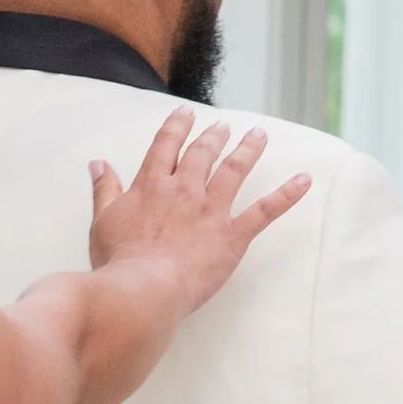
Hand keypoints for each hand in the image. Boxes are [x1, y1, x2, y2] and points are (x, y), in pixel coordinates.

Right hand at [86, 111, 310, 321]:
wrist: (143, 288)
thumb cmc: (119, 261)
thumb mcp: (102, 222)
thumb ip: (104, 190)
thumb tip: (98, 164)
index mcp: (152, 186)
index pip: (165, 146)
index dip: (176, 128)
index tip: (184, 115)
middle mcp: (185, 190)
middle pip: (202, 153)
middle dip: (213, 136)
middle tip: (222, 126)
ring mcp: (211, 211)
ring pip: (234, 170)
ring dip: (248, 150)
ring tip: (258, 135)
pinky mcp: (232, 236)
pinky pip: (264, 211)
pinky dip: (287, 195)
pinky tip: (304, 181)